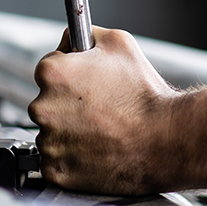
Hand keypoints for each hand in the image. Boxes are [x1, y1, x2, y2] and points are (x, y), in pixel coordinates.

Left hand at [29, 27, 184, 194]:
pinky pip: (55, 161)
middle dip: (67, 104)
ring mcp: (48, 142)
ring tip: (101, 131)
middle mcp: (42, 107)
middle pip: (47, 102)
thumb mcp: (118, 42)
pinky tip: (95, 150)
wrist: (164, 140)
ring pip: (51, 133)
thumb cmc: (144, 95)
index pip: (48, 69)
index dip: (71, 74)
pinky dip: (71, 159)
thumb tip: (70, 40)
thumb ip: (85, 34)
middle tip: (98, 109)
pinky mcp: (55, 170)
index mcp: (51, 73)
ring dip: (69, 132)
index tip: (86, 83)